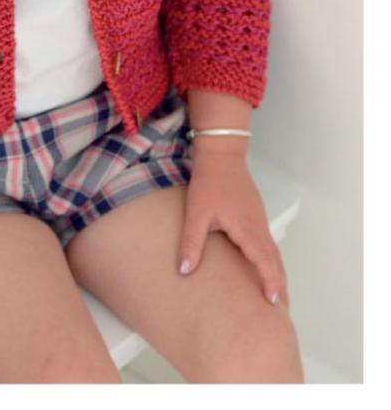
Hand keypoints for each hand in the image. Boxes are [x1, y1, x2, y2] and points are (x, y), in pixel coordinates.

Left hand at [178, 150, 289, 309]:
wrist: (221, 153)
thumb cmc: (209, 181)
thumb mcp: (197, 212)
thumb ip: (191, 242)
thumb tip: (184, 271)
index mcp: (247, 227)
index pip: (264, 260)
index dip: (270, 282)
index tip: (274, 303)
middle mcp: (258, 226)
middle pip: (275, 260)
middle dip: (279, 285)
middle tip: (282, 311)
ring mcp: (259, 219)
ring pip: (273, 252)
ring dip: (277, 273)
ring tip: (277, 296)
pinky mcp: (255, 215)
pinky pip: (268, 243)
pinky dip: (271, 260)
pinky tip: (265, 267)